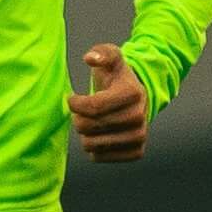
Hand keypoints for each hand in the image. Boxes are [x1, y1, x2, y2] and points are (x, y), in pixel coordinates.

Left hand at [67, 42, 151, 162]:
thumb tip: (90, 58)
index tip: (73, 99)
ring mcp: (139, 136)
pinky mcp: (136, 152)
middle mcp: (139, 117)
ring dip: (85, 134)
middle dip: (78, 118)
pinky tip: (100, 134)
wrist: (137, 99)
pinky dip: (94, 148)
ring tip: (93, 123)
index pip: (92, 107)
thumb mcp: (111, 59)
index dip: (75, 104)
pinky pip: (99, 158)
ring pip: (91, 145)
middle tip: (84, 112)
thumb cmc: (117, 78)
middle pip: (88, 127)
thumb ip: (101, 53)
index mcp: (133, 94)